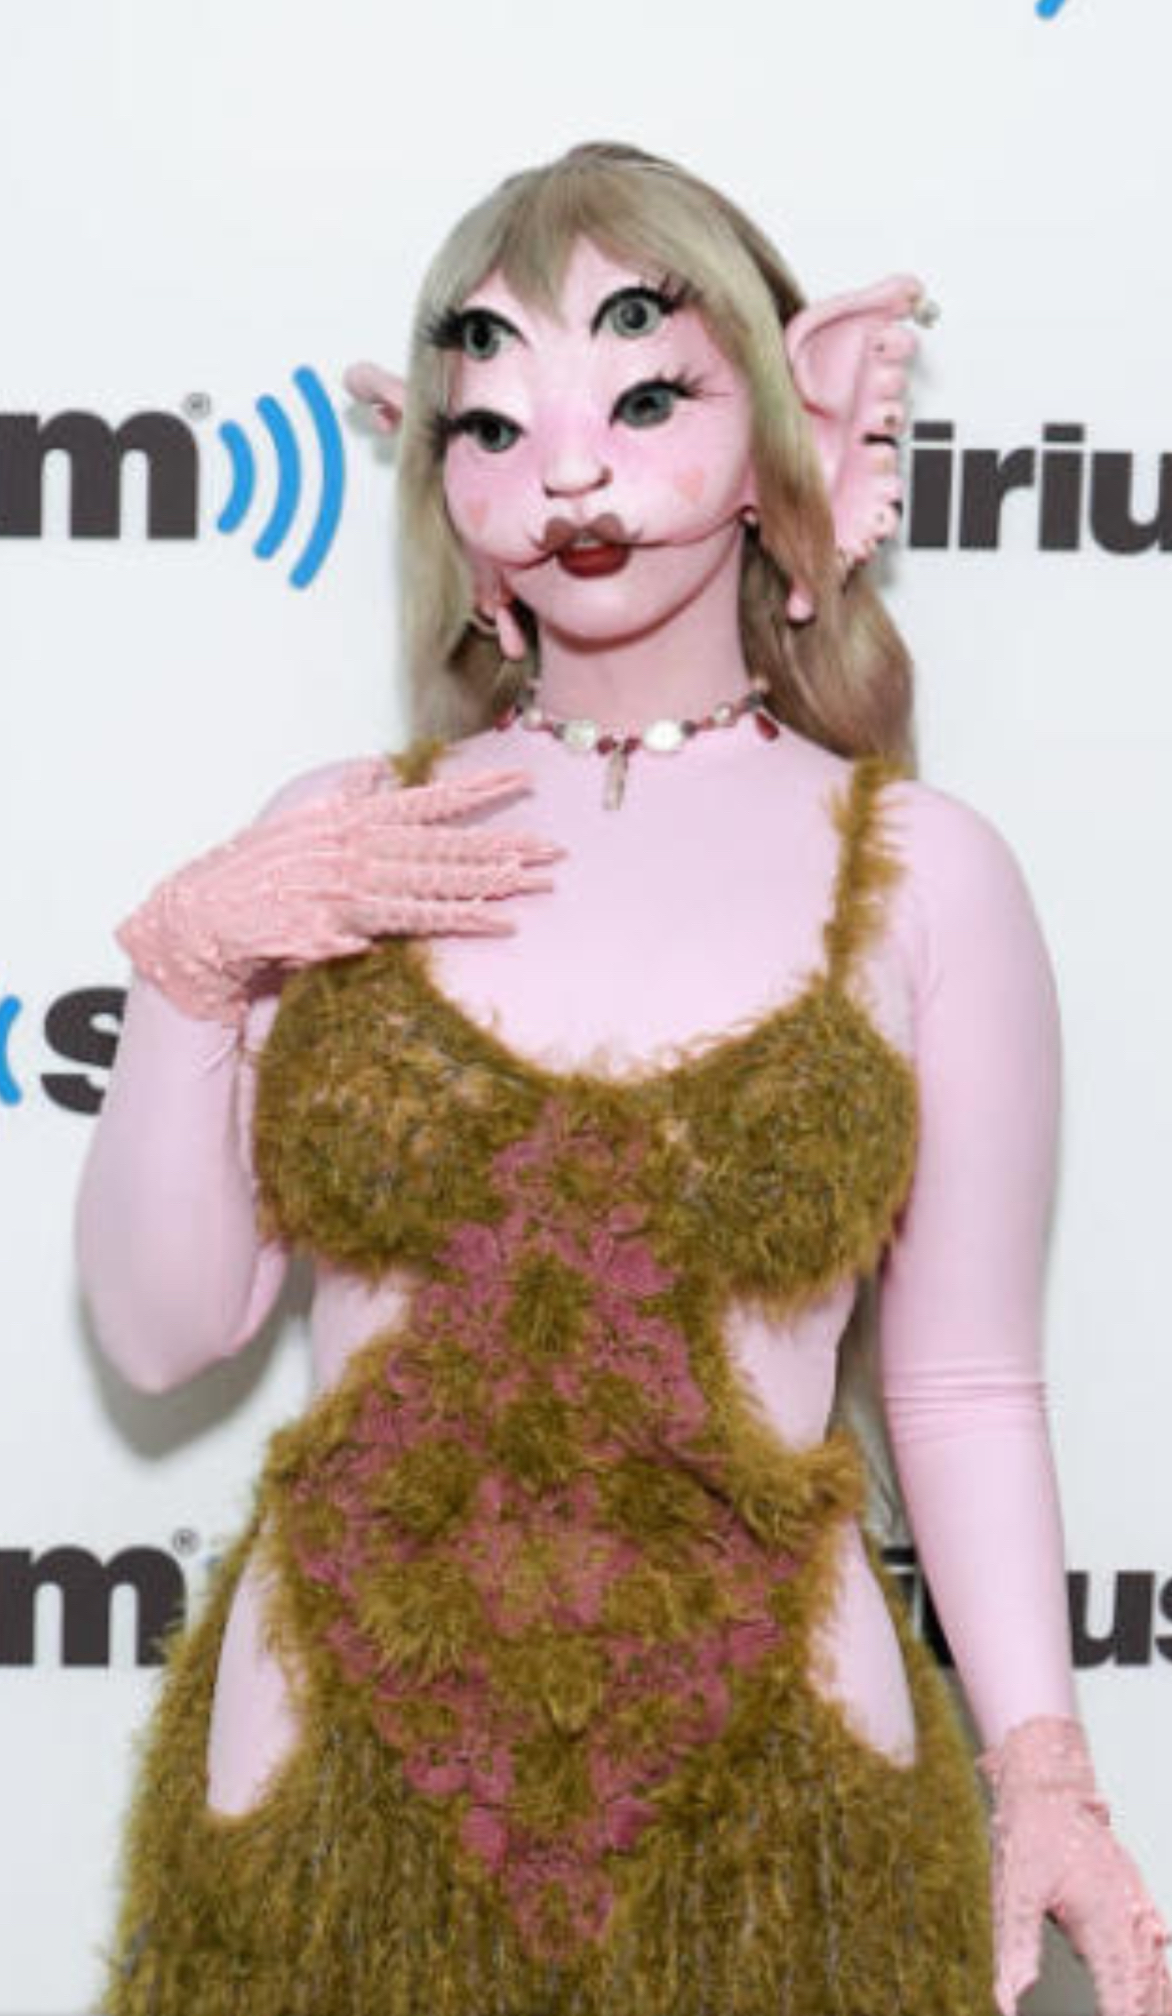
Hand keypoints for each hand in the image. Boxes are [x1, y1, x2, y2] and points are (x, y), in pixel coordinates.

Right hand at [115, 757, 563, 1026]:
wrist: (198, 923)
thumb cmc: (250, 878)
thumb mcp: (298, 822)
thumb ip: (342, 796)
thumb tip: (376, 771)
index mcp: (348, 818)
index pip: (422, 799)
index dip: (474, 788)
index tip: (521, 778)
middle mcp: (354, 845)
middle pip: (443, 844)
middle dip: (503, 844)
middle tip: (556, 850)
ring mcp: (349, 884)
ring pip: (437, 880)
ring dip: (492, 881)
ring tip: (538, 882)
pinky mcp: (343, 922)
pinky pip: (415, 922)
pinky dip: (460, 920)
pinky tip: (499, 921)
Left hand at [978, 1714, 1171, 2015]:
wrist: (1048, 1785)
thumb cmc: (1028, 1838)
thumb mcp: (1013, 1891)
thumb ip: (1016, 1948)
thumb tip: (1007, 2003)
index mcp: (1099, 1919)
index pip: (1119, 1986)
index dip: (1122, 2012)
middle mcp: (1123, 1914)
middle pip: (1143, 1978)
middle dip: (1145, 2006)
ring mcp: (1131, 1902)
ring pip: (1151, 1961)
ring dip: (1154, 1991)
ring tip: (1153, 2011)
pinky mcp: (1130, 1892)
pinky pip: (1150, 1939)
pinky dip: (1156, 1966)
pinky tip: (1159, 1969)